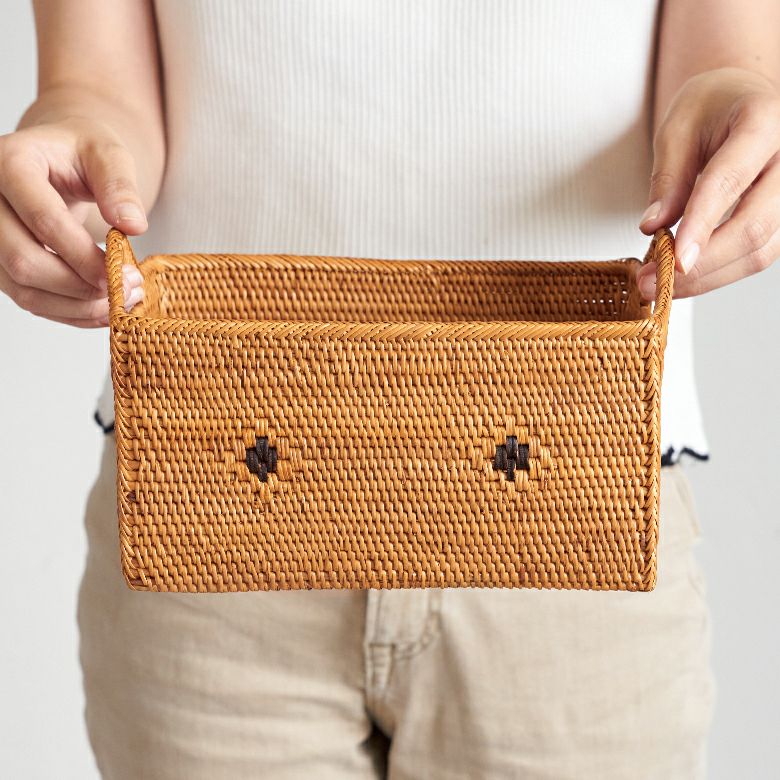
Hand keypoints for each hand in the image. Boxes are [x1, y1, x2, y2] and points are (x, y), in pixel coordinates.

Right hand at [0, 116, 145, 326]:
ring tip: (119, 304)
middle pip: (23, 260)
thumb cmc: (81, 154)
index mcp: (11, 163)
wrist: (58, 160)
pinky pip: (28, 299)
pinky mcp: (0, 263)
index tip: (122, 273)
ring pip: (22, 288)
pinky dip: (68, 312)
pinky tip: (102, 310)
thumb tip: (134, 226)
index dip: (84, 254)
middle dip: (79, 285)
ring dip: (76, 306)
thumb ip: (120, 186)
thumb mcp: (108, 154)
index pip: (42, 219)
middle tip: (125, 293)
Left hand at [637, 66, 779, 299]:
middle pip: (752, 226)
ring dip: (707, 277)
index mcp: (764, 120)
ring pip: (759, 249)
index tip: (672, 260)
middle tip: (650, 282)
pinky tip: (684, 277)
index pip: (729, 181)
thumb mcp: (676, 130)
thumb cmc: (710, 108)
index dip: (700, 225)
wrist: (743, 98)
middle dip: (700, 264)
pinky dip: (719, 273)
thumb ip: (667, 178)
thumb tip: (652, 227)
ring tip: (658, 285)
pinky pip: (758, 254)